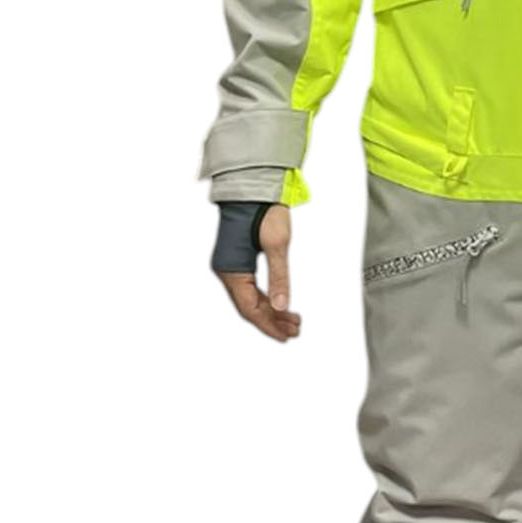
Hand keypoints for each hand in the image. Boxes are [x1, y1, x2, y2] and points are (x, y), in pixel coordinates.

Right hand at [215, 202, 299, 341]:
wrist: (254, 187)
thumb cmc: (263, 210)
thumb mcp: (278, 244)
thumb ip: (280, 278)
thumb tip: (283, 306)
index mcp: (231, 269)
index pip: (249, 308)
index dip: (268, 325)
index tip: (285, 336)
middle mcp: (227, 269)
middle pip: (249, 306)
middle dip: (272, 320)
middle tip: (294, 331)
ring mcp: (231, 265)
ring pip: (250, 298)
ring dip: (271, 311)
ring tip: (292, 321)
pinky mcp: (238, 259)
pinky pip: (250, 287)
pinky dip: (267, 298)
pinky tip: (281, 305)